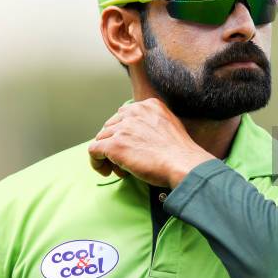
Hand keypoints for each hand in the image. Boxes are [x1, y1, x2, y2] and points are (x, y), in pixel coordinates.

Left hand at [88, 98, 214, 187]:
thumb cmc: (181, 152)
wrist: (183, 164)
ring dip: (108, 155)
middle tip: (126, 161)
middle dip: (115, 143)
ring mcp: (123, 128)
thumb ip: (154, 124)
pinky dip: (96, 162)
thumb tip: (141, 136)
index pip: (124, 115)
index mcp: (149, 105)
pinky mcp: (114, 145)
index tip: (131, 147)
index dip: (124, 134)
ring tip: (122, 169)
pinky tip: (107, 172)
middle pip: (110, 126)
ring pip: (101, 138)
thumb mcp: (171, 125)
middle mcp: (134, 112)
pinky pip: (93, 151)